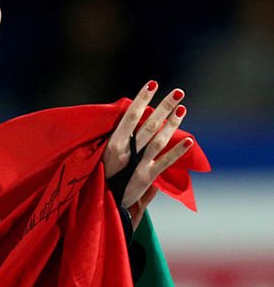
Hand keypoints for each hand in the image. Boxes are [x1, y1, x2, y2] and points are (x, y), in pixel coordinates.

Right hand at [104, 80, 194, 210]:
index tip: (152, 83)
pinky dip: (177, 152)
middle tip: (179, 92)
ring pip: (158, 140)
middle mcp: (126, 152)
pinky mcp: (146, 178)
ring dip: (172, 124)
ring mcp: (138, 165)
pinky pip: (165, 163)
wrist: (97, 203)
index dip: (142, 100)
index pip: (130, 117)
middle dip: (164, 107)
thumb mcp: (100, 154)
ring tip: (183, 108)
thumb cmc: (97, 176)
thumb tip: (129, 118)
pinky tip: (190, 140)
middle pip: (149, 125)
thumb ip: (116, 138)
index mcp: (113, 144)